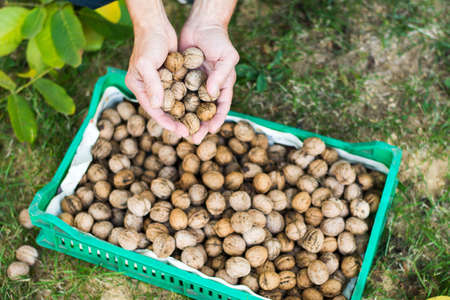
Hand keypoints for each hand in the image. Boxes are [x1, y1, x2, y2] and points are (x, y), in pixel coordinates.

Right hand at [125, 16, 188, 136]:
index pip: (154, 111)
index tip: (180, 131)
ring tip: (197, 124)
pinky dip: (188, 99)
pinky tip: (200, 107)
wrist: (156, 25)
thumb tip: (157, 106)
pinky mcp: (172, 77)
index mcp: (139, 88)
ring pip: (174, 103)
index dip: (167, 123)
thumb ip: (151, 84)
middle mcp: (150, 88)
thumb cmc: (148, 43)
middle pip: (165, 110)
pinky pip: (181, 92)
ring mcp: (161, 83)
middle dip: (177, 122)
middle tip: (191, 133)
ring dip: (185, 113)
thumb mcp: (146, 63)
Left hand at [180, 19, 238, 143]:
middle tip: (193, 138)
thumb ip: (222, 75)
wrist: (201, 24)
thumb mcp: (227, 56)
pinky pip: (178, 94)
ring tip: (179, 131)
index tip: (210, 131)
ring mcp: (194, 85)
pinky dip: (174, 104)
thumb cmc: (219, 40)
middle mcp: (208, 89)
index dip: (217, 120)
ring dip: (185, 120)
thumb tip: (211, 94)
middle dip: (199, 126)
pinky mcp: (181, 79)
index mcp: (222, 86)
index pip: (221, 107)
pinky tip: (168, 114)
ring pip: (190, 106)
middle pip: (204, 112)